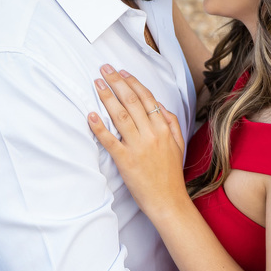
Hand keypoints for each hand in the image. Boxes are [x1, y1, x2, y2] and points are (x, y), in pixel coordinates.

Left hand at [89, 65, 187, 217]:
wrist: (169, 201)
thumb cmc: (171, 174)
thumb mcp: (179, 144)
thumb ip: (171, 122)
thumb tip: (158, 104)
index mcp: (164, 128)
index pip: (146, 98)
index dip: (132, 82)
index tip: (121, 71)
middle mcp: (151, 134)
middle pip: (132, 101)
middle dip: (117, 82)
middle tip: (104, 69)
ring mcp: (138, 147)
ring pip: (120, 116)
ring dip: (107, 97)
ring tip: (97, 84)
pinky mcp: (125, 161)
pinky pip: (110, 140)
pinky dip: (100, 127)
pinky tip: (91, 115)